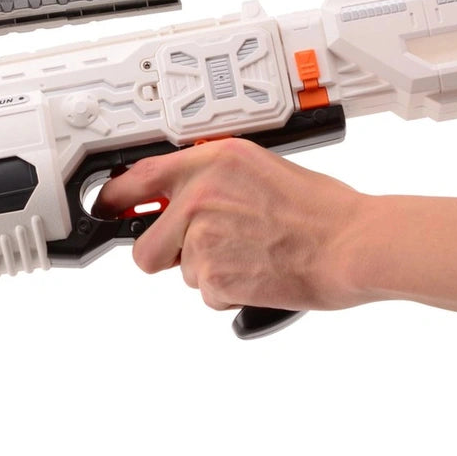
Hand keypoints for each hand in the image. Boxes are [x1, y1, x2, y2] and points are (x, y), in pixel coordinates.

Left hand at [94, 138, 365, 311]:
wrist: (352, 243)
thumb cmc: (319, 208)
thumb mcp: (258, 166)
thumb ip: (209, 175)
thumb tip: (173, 193)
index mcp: (210, 162)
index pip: (137, 177)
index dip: (113, 198)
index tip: (105, 207)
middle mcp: (199, 197)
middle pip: (145, 247)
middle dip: (166, 255)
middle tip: (203, 250)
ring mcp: (203, 239)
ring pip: (182, 271)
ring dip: (210, 269)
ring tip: (252, 253)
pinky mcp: (214, 277)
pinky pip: (205, 293)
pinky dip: (227, 291)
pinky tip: (258, 271)